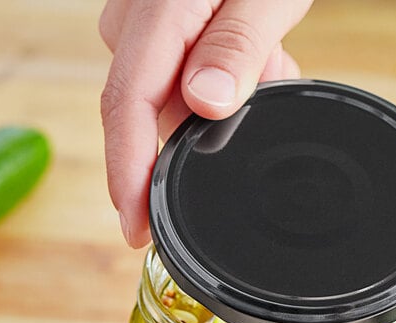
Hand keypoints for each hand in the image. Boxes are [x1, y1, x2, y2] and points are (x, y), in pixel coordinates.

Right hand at [99, 0, 311, 246]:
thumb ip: (234, 48)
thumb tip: (203, 106)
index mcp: (157, 16)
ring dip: (227, 101)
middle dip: (210, 128)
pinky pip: (182, 83)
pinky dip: (223, 85)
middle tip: (268, 81)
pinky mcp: (160, 38)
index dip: (128, 177)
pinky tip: (256, 57)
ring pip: (175, 103)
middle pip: (154, 116)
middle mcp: (136, 27)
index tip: (136, 228)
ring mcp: (145, 33)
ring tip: (268, 58)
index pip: (127, 110)